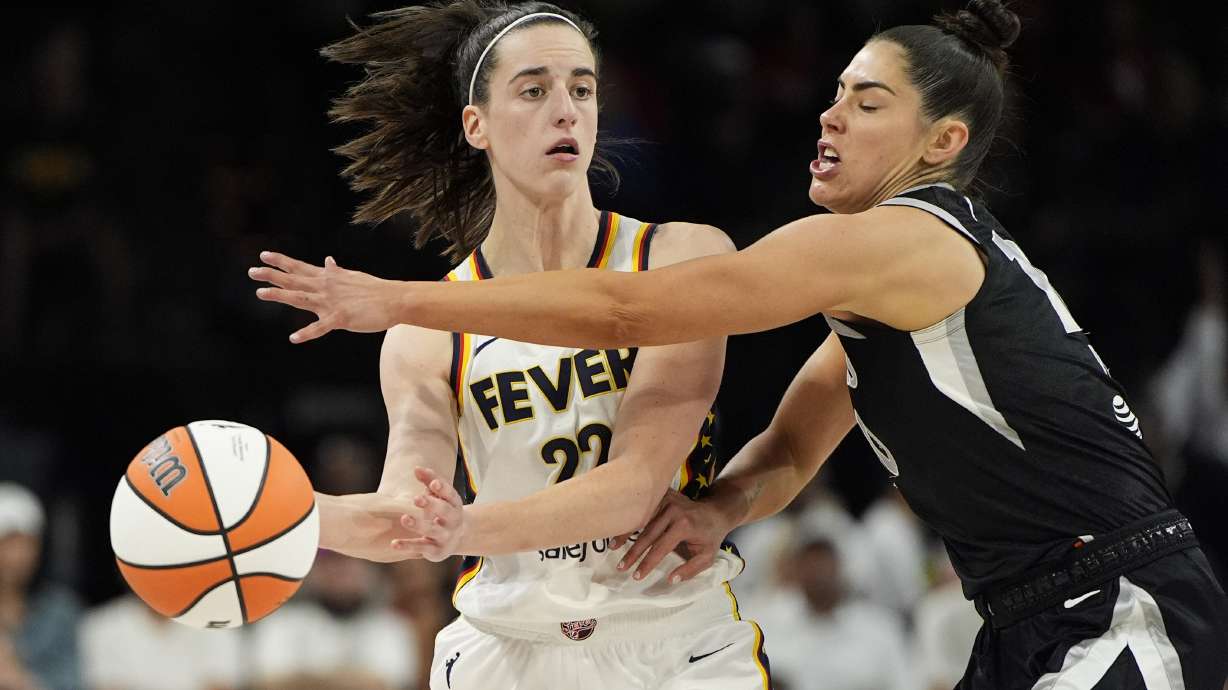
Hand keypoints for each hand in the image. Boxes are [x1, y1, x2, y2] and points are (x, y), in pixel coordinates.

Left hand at [249, 251, 405, 342]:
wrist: (394, 300)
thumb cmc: (375, 289)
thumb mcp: (352, 276)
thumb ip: (336, 271)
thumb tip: (328, 260)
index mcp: (328, 278)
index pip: (300, 267)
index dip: (281, 262)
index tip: (263, 255)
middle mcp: (326, 287)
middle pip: (294, 279)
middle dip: (272, 275)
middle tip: (252, 272)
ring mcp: (332, 302)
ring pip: (301, 298)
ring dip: (280, 295)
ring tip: (261, 293)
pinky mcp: (341, 318)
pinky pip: (320, 327)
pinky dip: (307, 333)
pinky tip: (294, 338)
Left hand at [390, 467, 464, 561]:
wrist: (458, 537)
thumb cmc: (444, 510)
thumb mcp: (440, 495)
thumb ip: (430, 481)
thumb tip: (416, 469)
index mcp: (455, 504)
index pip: (450, 494)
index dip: (442, 489)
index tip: (433, 483)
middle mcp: (453, 520)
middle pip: (445, 512)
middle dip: (431, 505)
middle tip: (416, 498)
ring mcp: (446, 536)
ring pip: (433, 531)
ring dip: (418, 525)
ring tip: (405, 518)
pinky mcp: (436, 551)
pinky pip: (421, 548)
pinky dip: (407, 546)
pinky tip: (394, 543)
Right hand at [615, 489, 732, 583]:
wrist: (715, 511)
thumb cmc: (710, 537)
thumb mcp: (707, 557)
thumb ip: (690, 570)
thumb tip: (670, 580)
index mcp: (684, 525)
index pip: (661, 547)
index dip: (647, 563)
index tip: (636, 576)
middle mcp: (673, 510)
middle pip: (647, 534)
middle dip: (633, 553)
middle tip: (621, 567)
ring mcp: (666, 499)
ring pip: (641, 520)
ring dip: (625, 534)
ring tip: (612, 548)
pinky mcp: (661, 494)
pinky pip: (643, 509)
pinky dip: (630, 520)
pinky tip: (618, 530)